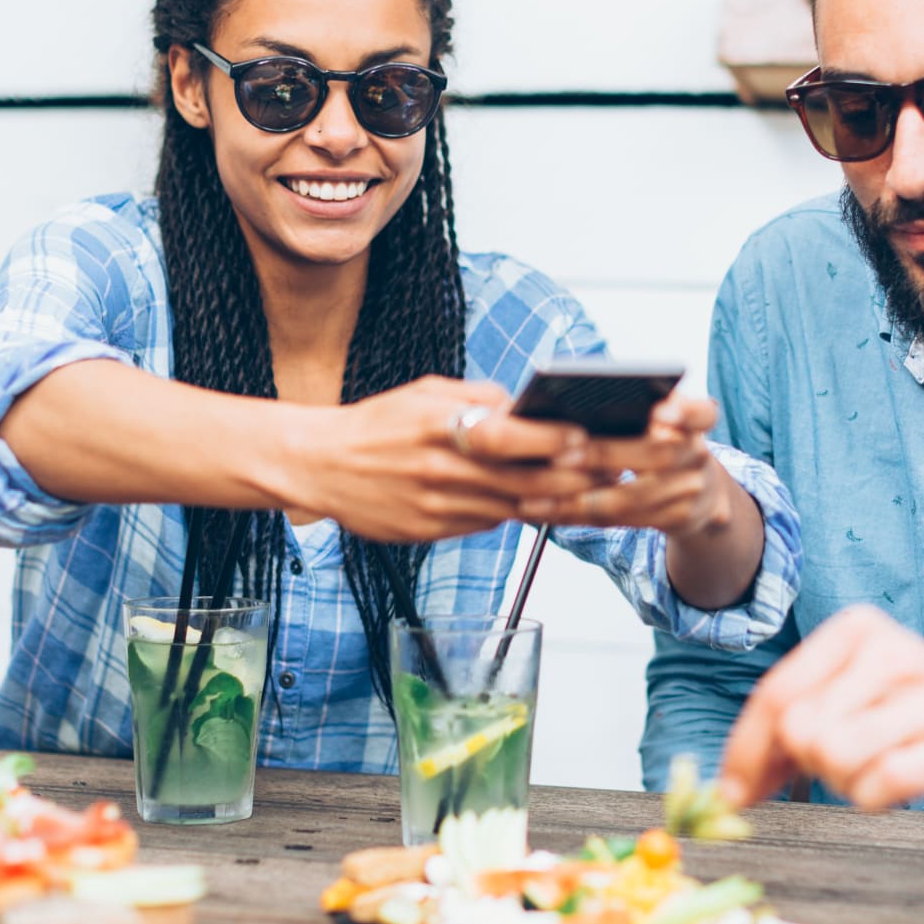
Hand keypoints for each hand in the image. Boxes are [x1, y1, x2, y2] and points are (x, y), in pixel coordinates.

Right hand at [285, 377, 598, 543]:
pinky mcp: (427, 532)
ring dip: (550, 501)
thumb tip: (526, 405)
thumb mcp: (424, 392)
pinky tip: (533, 504)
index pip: (512, 435)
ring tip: (583, 490)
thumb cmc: (376, 424)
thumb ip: (477, 397)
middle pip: (522, 480)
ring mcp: (434, 505)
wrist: (317, 465)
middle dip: (571, 477)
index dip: (556, 440)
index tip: (586, 437)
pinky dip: (511, 514)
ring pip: (509, 508)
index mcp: (439, 426)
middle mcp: (439, 469)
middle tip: (606, 471)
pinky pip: (484, 524)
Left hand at [515, 395, 736, 537]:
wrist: (705, 495)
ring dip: (581, 498)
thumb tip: (573, 402)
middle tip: (562, 457)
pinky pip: (620, 521)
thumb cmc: (664, 444)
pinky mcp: (674, 520)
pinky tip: (549, 511)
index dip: (686, 413)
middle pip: (656, 456)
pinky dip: (580, 516)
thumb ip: (639, 410)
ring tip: (539, 494)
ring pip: (631, 499)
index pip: (702, 414)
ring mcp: (689, 492)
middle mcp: (697, 456)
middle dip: (605, 456)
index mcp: (693, 423)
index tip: (663, 412)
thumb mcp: (665, 423)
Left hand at [716, 606, 923, 811]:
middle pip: (801, 732)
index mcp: (857, 631)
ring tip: (876, 767)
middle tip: (842, 763)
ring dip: (844, 782)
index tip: (733, 794)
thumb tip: (728, 786)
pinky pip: (879, 785)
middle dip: (808, 764)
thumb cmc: (917, 710)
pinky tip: (898, 782)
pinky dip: (875, 797)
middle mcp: (891, 653)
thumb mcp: (853, 692)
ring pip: (835, 758)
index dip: (746, 752)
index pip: (776, 695)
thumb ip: (790, 724)